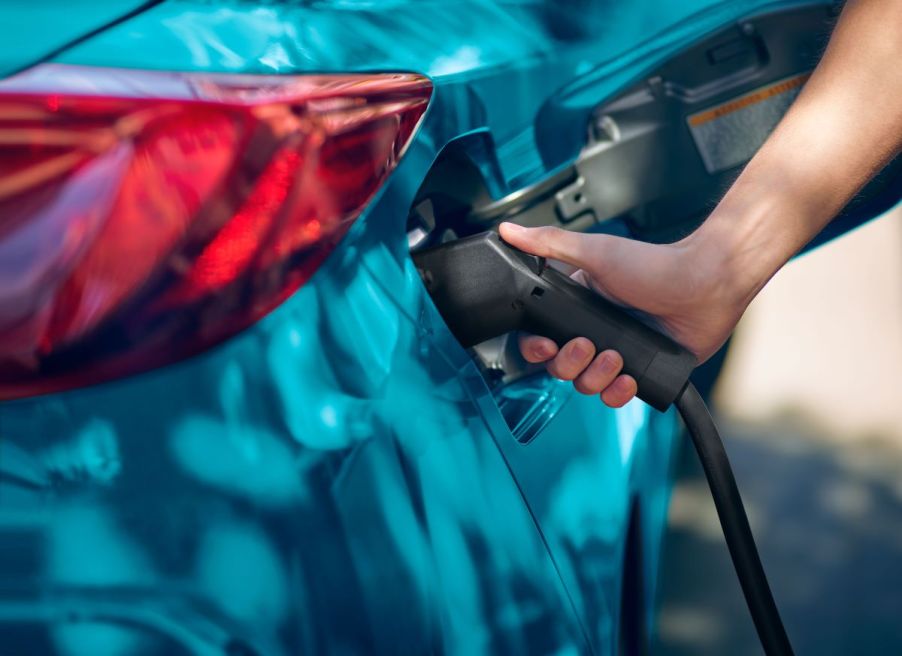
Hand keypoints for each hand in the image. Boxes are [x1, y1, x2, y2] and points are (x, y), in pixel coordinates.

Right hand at [499, 222, 753, 406]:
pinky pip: (617, 396)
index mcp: (577, 306)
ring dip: (595, 377)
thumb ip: (548, 243)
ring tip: (616, 357)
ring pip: (586, 385)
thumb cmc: (656, 264)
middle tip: (588, 345)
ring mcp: (617, 354)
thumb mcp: (595, 251)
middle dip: (570, 362)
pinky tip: (627, 379)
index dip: (537, 347)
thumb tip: (508, 231)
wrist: (707, 284)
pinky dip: (618, 393)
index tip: (545, 345)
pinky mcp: (641, 371)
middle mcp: (594, 332)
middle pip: (560, 367)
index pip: (541, 336)